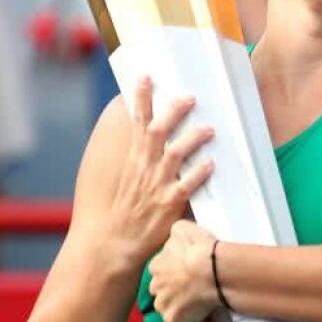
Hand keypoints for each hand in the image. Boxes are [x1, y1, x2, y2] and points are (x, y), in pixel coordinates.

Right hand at [104, 77, 214, 271]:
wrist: (111, 244)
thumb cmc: (121, 213)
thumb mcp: (125, 180)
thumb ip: (140, 161)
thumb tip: (150, 142)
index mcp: (133, 160)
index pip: (136, 123)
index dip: (141, 99)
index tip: (146, 77)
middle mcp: (144, 168)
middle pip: (158, 132)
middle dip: (173, 112)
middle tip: (190, 97)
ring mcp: (156, 186)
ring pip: (175, 155)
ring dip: (192, 139)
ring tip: (209, 129)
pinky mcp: (168, 205)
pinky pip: (186, 185)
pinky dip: (198, 174)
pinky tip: (211, 164)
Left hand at [149, 220, 219, 321]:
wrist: (211, 270)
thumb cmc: (200, 249)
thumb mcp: (182, 228)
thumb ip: (174, 234)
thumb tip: (175, 238)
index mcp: (155, 266)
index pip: (161, 272)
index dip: (176, 273)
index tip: (190, 274)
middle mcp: (155, 286)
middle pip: (164, 291)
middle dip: (177, 292)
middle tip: (197, 290)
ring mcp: (162, 305)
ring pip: (172, 308)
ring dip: (185, 308)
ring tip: (205, 306)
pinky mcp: (173, 321)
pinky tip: (212, 321)